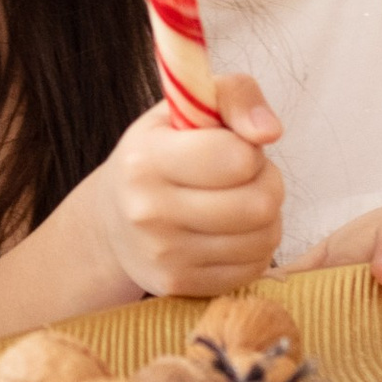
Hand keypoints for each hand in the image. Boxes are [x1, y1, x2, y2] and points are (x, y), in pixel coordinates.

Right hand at [83, 73, 284, 299]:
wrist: (111, 220)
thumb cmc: (160, 151)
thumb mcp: (185, 108)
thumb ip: (235, 96)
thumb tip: (270, 131)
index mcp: (146, 158)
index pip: (237, 157)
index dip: (250, 149)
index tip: (235, 146)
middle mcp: (149, 210)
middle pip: (258, 204)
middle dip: (267, 183)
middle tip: (247, 176)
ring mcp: (163, 254)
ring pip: (264, 239)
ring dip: (266, 217)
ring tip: (240, 202)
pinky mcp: (179, 285)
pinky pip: (254, 268)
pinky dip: (255, 247)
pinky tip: (232, 232)